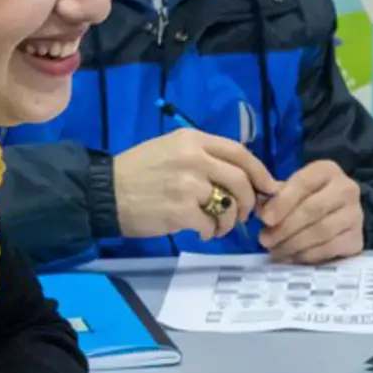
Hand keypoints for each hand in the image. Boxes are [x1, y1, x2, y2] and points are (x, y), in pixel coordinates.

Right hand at [114, 129, 281, 239]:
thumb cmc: (138, 172)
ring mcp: (188, 184)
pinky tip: (201, 232)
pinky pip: (211, 224)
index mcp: (193, 140)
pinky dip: (211, 232)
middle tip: (242, 214)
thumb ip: (206, 158)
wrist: (103, 193)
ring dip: (230, 221)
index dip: (260, 172)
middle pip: (241, 180)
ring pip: (229, 205)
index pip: (240, 152)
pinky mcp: (181, 210)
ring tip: (218, 226)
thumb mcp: (172, 151)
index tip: (269, 187)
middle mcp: (194, 158)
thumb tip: (244, 177)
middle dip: (248, 201)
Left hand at [257, 160, 365, 263]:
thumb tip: (261, 211)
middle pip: (314, 208)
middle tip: (265, 240)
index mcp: (328, 170)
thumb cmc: (306, 200)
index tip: (265, 219)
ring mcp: (356, 214)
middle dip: (285, 227)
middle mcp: (347, 189)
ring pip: (322, 231)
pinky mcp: (357, 238)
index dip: (283, 202)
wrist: (336, 215)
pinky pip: (330, 248)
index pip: (304, 183)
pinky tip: (292, 256)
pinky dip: (307, 255)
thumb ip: (273, 198)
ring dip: (293, 244)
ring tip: (275, 250)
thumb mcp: (289, 191)